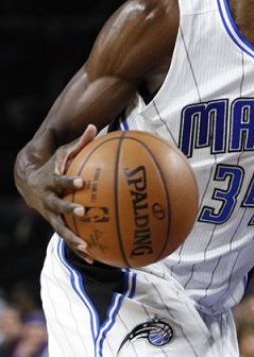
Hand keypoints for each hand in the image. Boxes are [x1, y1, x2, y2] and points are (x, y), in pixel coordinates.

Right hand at [16, 124, 96, 262]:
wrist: (28, 183)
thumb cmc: (53, 165)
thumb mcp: (63, 153)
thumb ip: (79, 143)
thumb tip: (94, 126)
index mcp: (50, 182)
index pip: (59, 181)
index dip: (69, 182)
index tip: (81, 182)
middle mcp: (48, 200)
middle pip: (57, 207)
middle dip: (69, 210)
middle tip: (83, 212)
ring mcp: (51, 215)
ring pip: (61, 229)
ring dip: (73, 238)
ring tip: (87, 246)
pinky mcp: (56, 225)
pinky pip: (68, 238)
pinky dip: (79, 248)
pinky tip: (94, 258)